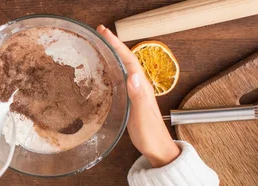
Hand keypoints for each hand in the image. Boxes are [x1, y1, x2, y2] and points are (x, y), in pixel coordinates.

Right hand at [97, 25, 179, 167]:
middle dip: (113, 44)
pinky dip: (112, 68)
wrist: (158, 148)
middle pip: (126, 58)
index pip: (128, 59)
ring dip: (113, 54)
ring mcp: (136, 91)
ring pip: (123, 66)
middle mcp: (139, 85)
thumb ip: (138, 96)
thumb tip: (132, 75)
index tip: (105, 32)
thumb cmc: (150, 134)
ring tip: (100, 45)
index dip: (117, 44)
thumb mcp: (141, 116)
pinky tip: (105, 70)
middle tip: (99, 32)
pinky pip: (121, 77)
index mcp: (141, 86)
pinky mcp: (132, 98)